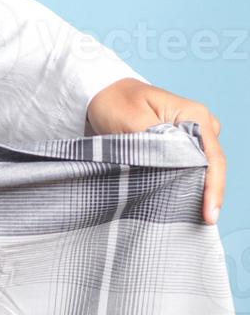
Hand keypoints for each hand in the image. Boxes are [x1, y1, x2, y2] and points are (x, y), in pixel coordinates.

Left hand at [87, 77, 224, 224]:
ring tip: (188, 216)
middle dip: (205, 193)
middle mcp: (200, 125)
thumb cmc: (114, 101)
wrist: (100, 93)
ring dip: (193, 190)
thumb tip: (171, 167)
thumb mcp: (130, 120)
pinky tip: (177, 202)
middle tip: (198, 220)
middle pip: (211, 167)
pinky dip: (181, 183)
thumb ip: (154, 144)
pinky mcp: (179, 146)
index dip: (213, 187)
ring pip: (200, 170)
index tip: (208, 214)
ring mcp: (191, 136)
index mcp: (194, 114)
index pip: (212, 157)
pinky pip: (186, 168)